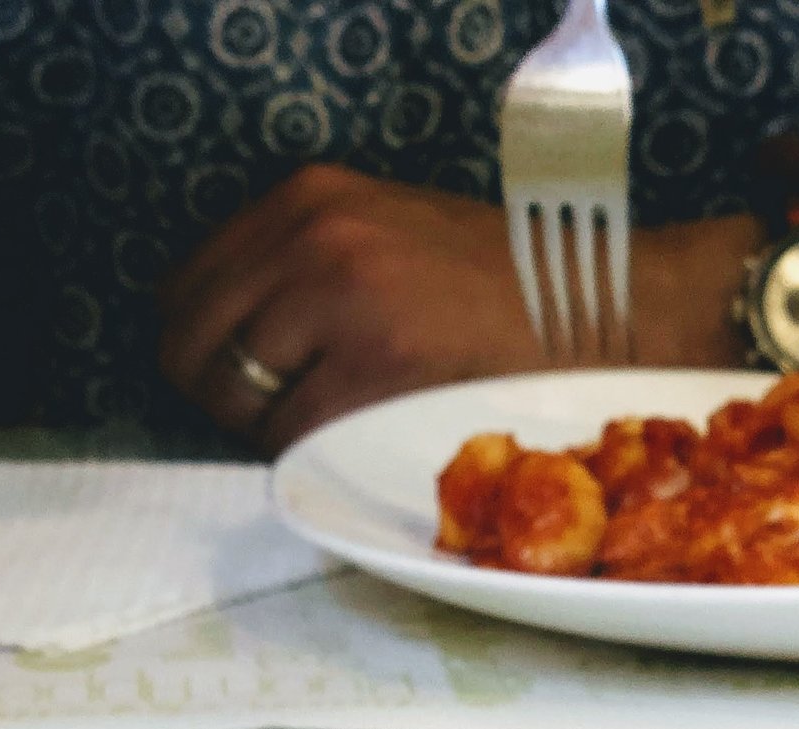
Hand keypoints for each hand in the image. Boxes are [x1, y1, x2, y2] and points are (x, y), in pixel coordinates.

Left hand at [158, 164, 758, 452]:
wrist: (612, 308)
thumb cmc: (505, 293)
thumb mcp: (386, 240)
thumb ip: (302, 272)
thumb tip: (225, 343)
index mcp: (310, 199)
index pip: (186, 290)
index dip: (206, 352)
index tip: (248, 382)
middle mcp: (315, 235)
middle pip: (191, 347)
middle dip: (226, 399)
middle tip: (286, 419)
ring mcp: (343, 297)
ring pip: (236, 399)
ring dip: (272, 431)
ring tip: (343, 426)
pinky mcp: (376, 364)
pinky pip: (294, 438)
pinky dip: (319, 459)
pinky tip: (372, 444)